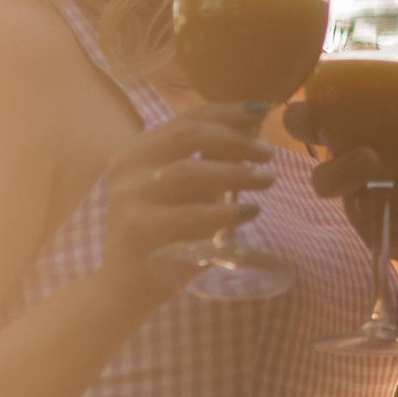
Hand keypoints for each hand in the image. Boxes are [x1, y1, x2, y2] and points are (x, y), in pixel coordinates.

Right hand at [101, 102, 272, 297]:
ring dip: (237, 172)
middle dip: (237, 141)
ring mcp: (130, 195)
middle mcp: (128, 166)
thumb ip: (211, 160)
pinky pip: (190, 213)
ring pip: (190, 171)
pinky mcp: (138, 227)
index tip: (263, 109)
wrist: (127, 287)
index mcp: (138, 151)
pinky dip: (226, 211)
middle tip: (270, 155)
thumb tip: (254, 125)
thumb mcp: (187, 191)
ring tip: (267, 180)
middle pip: (189, 136)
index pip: (187, 119)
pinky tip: (252, 211)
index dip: (228, 111)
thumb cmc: (166, 233)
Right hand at [289, 50, 397, 279]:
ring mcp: (366, 212)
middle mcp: (351, 178)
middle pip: (322, 180)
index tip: (316, 105)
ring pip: (375, 204)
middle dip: (343, 168)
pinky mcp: (385, 239)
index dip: (301, 117)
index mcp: (355, 139)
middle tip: (372, 157)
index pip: (309, 126)